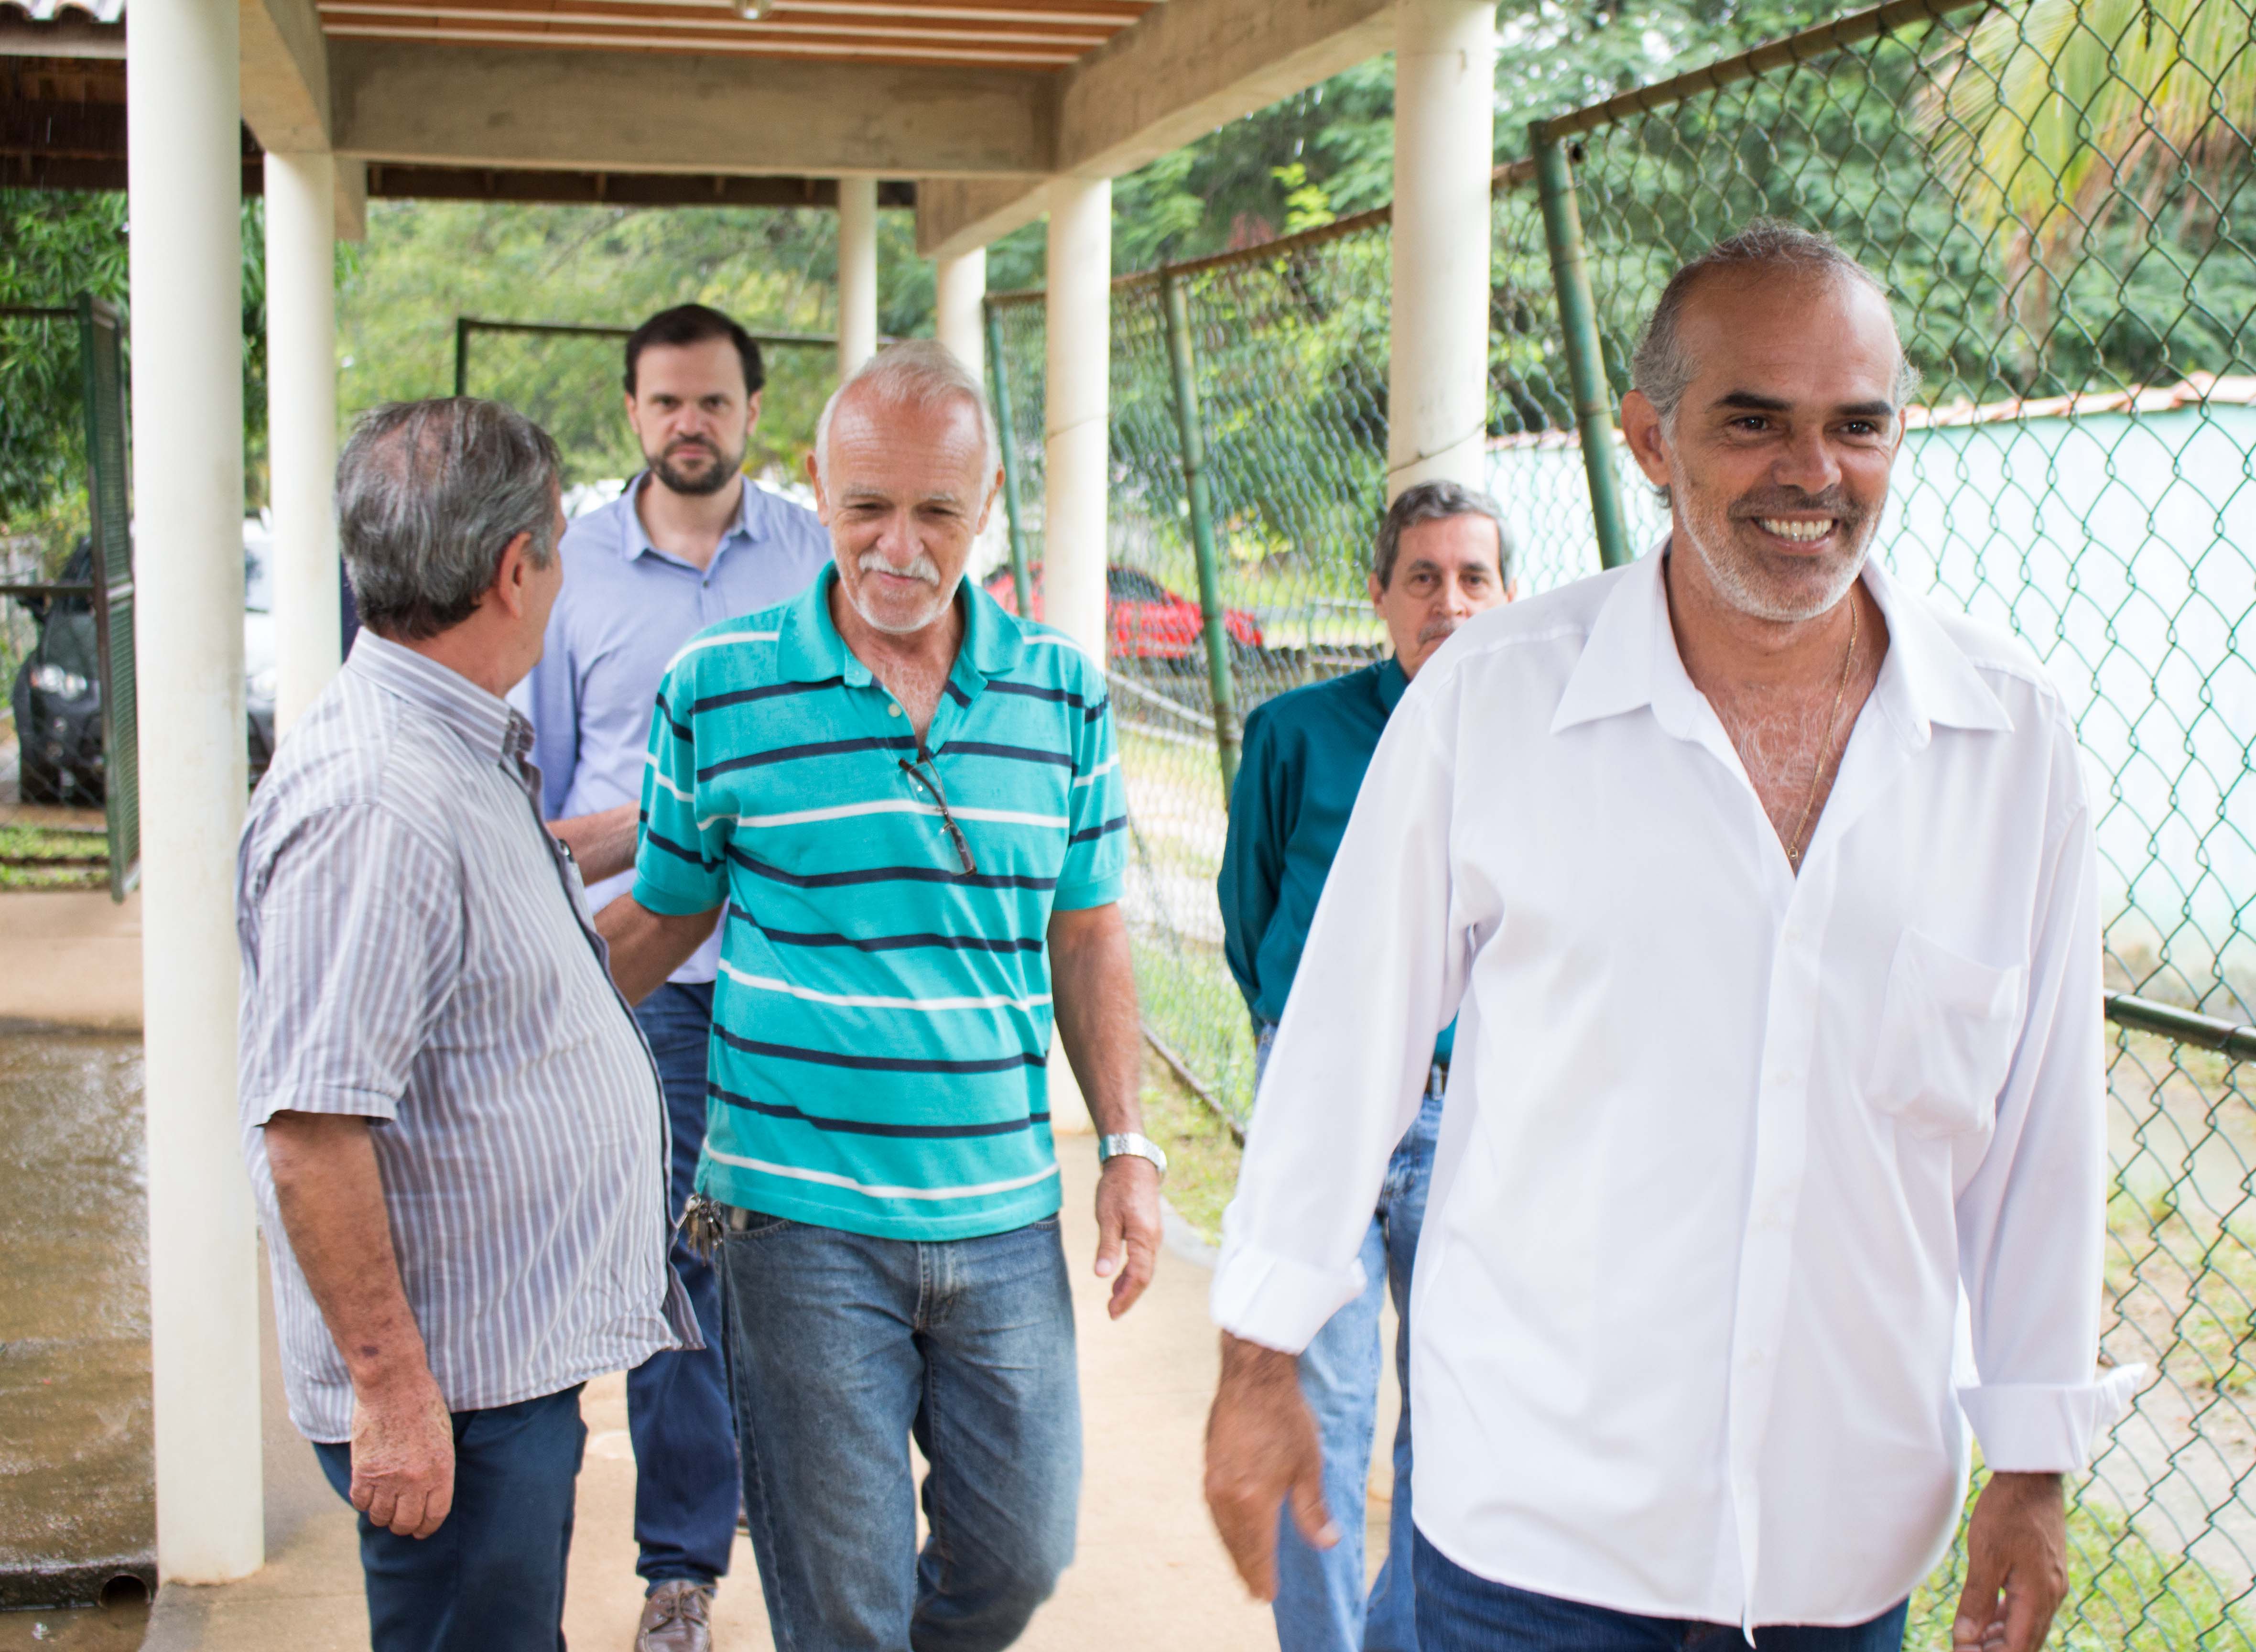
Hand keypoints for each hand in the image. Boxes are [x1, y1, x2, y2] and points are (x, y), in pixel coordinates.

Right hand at [348, 1371, 455, 1538]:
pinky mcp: (364, 1471)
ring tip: (383, 1507)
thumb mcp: (442, 1438)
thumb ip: (435, 1469)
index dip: (427, 1528)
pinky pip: (360, 1502)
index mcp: (441, 1471)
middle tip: (399, 1522)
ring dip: (382, 1516)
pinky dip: (363, 1502)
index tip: (421, 1531)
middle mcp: (416, 1479)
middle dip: (403, 1526)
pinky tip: (367, 1493)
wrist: (394, 1385)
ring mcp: (388, 1477)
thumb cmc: (423, 1405)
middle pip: (406, 1522)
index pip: (435, 1515)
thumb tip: (425, 1495)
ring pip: (381, 1516)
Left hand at [1093, 1155, 1161, 1317]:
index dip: (1126, 1297)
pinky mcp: (1149, 1230)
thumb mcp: (1107, 1216)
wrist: (1133, 1163)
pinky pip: (1144, 1258)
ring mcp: (1154, 1235)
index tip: (1111, 1312)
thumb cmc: (1117, 1187)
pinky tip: (1119, 1276)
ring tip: (1113, 1299)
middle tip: (1112, 1312)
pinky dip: (1132, 1271)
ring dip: (1130, 1285)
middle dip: (1129, 1296)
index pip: (1139, 1276)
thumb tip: (1102, 1275)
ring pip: (1145, 1268)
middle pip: (1145, 1276)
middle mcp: (1154, 1240)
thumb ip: (1107, 1246)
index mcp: (1145, 1238)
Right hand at [1204, 1333, 1334, 1599]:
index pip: (1257, 1553)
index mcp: (1252, 1501)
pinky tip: (1232, 1528)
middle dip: (1247, 1569)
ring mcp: (1213, 1479)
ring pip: (1222, 1528)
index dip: (1263, 1576)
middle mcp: (1226, 1496)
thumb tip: (1326, 1543)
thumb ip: (1313, 1510)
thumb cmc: (1286, 1418)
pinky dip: (1225, 1527)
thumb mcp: (1309, 1466)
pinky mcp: (1209, 1464)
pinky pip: (1215, 1509)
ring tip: (1244, 1565)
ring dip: (1234, 1549)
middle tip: (1256, 1589)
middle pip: (1235, 1545)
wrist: (1253, 1375)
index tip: (1268, 1594)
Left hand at [1953, 1472, 2066, 1651]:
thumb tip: (1965, 1639)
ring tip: (1970, 1639)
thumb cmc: (2007, 1512)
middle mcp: (2051, 1596)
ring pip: (2026, 1625)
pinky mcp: (2045, 1572)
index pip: (2018, 1648)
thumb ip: (1976, 1600)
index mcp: (2038, 1596)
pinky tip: (1987, 1617)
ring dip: (2000, 1636)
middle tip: (1963, 1649)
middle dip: (1995, 1651)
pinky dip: (2007, 1617)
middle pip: (2025, 1641)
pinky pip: (2028, 1606)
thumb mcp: (1986, 1555)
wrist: (2031, 1478)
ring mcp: (2050, 1584)